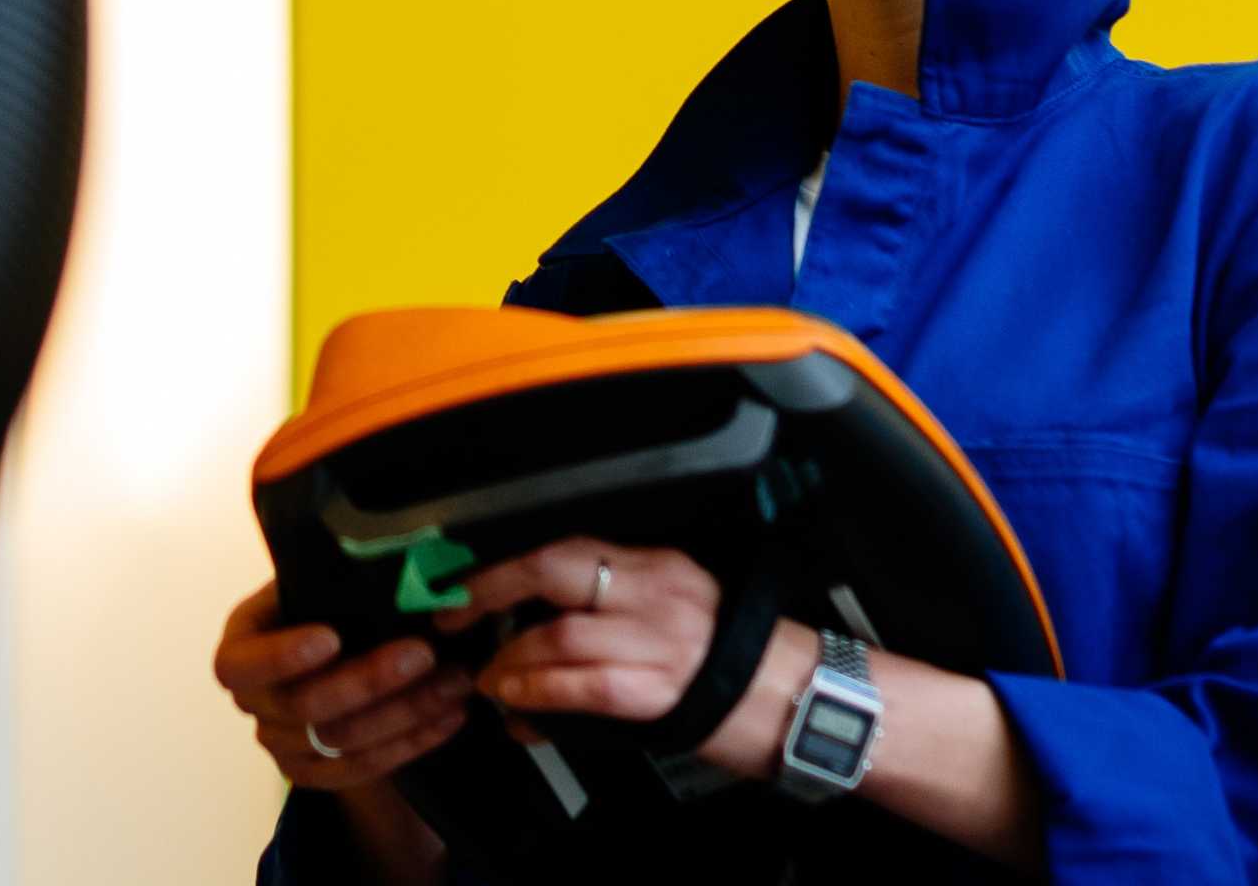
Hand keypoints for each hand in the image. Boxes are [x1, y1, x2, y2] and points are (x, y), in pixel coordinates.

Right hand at [214, 581, 473, 789]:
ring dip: (404, 712)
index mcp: (241, 647)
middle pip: (303, 707)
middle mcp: (253, 702)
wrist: (340, 652)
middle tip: (423, 653)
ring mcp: (281, 745)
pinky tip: (451, 715)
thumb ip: (327, 572)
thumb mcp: (315, 582)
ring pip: (341, 742)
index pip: (240, 665)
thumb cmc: (326, 606)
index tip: (331, 638)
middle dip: (367, 681)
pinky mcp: (314, 774)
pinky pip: (364, 769)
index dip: (281, 657)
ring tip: (455, 681)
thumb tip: (355, 535)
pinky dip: (412, 742)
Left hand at [430, 537, 770, 770]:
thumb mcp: (675, 614)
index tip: (464, 582)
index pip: (568, 549)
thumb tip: (534, 627)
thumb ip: (610, 616)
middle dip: (490, 591)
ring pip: (559, 637)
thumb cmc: (736, 663)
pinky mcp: (661, 691)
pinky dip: (539, 696)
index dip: (505, 565)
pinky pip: (583, 688)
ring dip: (509, 661)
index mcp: (657, 567)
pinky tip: (520, 707)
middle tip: (454, 615)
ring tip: (488, 679)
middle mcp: (656, 593)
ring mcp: (659, 641)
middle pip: (556, 572)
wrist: (803, 703)